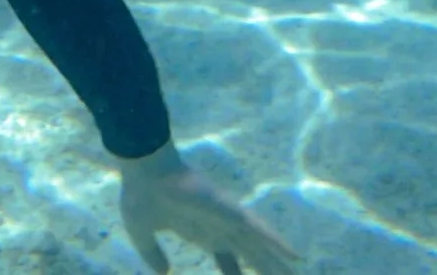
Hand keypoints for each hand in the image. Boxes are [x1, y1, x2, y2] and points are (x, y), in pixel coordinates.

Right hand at [116, 143, 298, 274]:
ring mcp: (227, 218)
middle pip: (249, 254)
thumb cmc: (141, 196)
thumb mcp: (142, 233)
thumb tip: (163, 272)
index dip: (236, 273)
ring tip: (295, 274)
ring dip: (277, 263)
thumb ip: (152, 254)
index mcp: (200, 232)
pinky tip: (295, 257)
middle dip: (263, 270)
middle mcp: (218, 226)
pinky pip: (260, 229)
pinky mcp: (230, 210)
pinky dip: (278, 242)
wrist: (143, 171)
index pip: (227, 258)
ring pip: (259, 246)